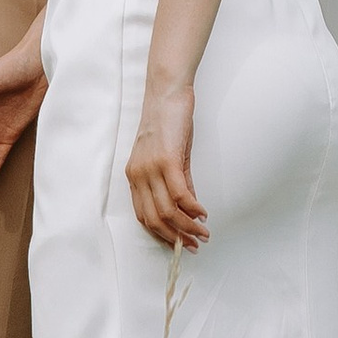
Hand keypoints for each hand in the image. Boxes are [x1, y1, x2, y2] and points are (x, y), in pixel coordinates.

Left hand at [125, 79, 205, 249]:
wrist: (167, 93)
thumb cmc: (168, 122)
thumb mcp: (169, 156)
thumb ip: (178, 183)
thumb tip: (188, 209)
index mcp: (135, 176)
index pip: (143, 216)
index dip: (162, 234)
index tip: (179, 243)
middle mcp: (138, 175)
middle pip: (155, 219)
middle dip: (175, 237)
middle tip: (194, 245)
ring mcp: (151, 168)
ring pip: (167, 211)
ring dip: (187, 227)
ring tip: (203, 233)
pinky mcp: (167, 160)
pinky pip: (180, 194)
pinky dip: (193, 208)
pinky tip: (203, 214)